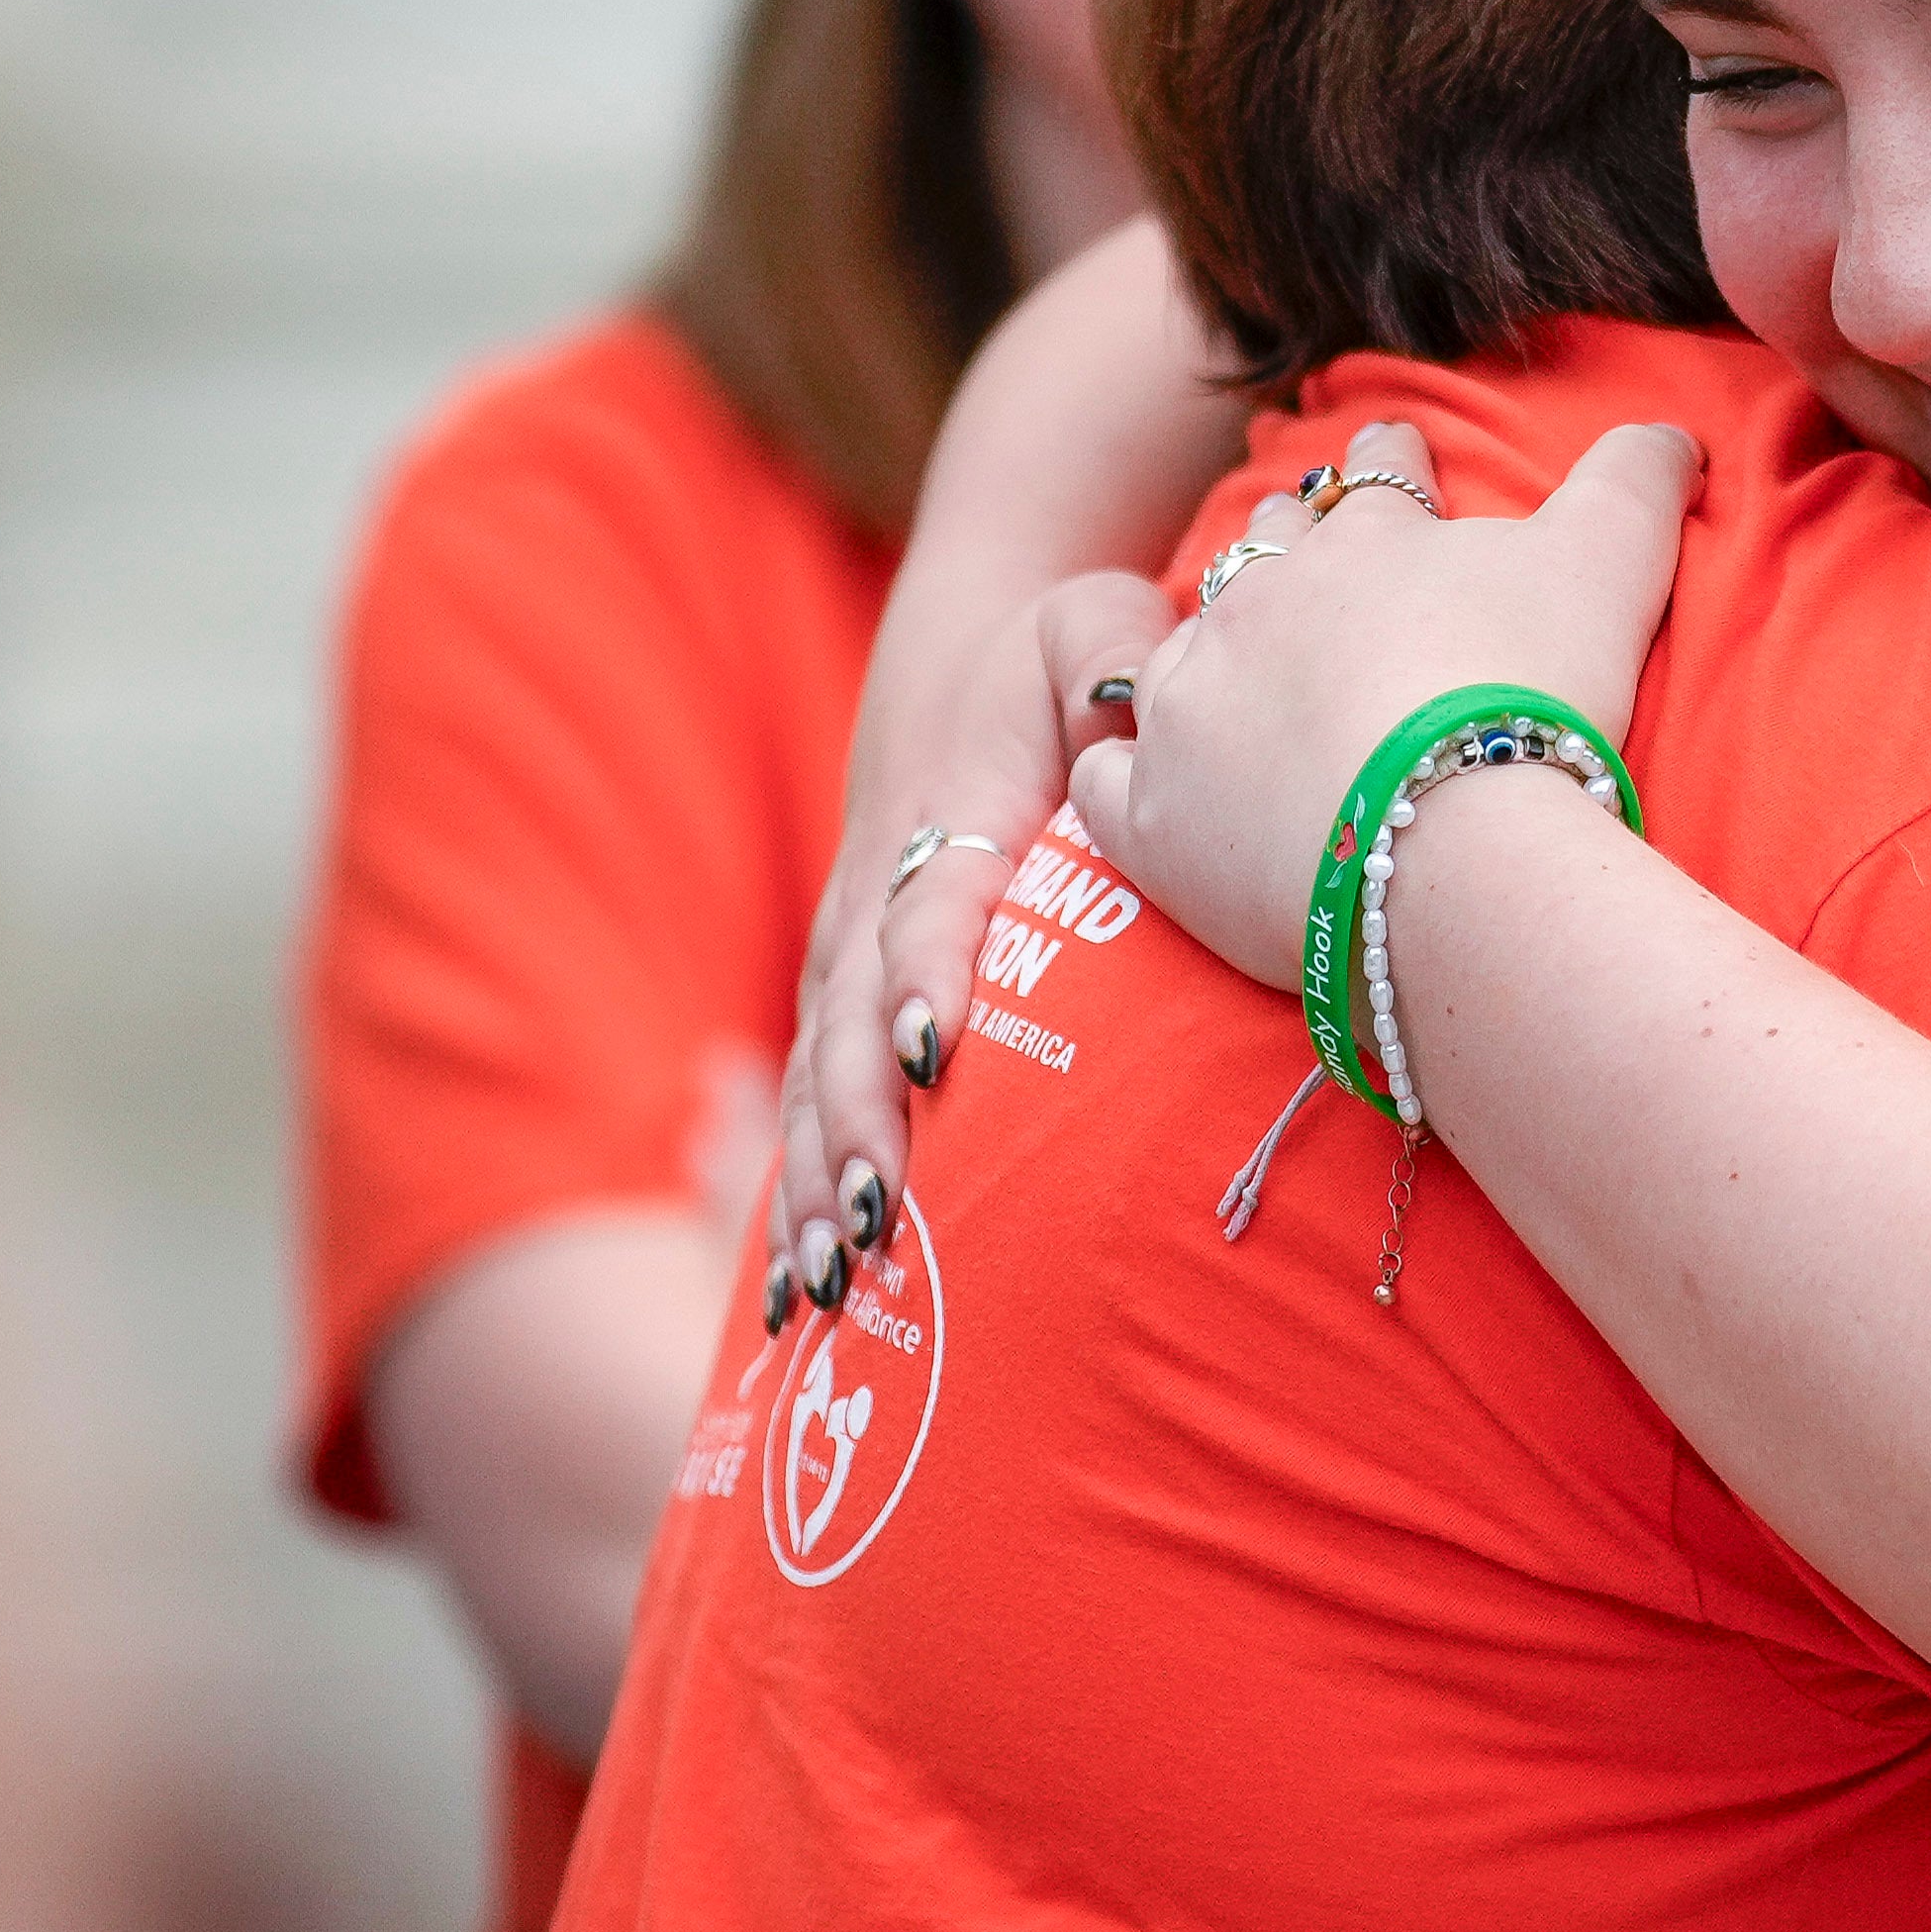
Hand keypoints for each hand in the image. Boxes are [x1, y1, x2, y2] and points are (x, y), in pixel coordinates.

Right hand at [775, 564, 1162, 1307]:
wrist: (958, 676)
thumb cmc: (1052, 671)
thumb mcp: (1091, 625)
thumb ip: (1118, 649)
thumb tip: (1136, 702)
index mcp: (945, 825)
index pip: (929, 906)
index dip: (925, 973)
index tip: (936, 1048)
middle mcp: (877, 910)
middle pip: (848, 1027)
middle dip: (855, 1124)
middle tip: (875, 1217)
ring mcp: (847, 971)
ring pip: (815, 1089)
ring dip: (814, 1184)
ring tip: (824, 1284)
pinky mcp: (843, 1017)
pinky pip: (809, 1116)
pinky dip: (795, 1202)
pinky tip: (794, 1305)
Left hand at [1068, 417, 1694, 990]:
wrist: (1449, 846)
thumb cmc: (1531, 694)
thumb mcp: (1613, 562)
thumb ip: (1639, 478)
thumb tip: (1677, 431)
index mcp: (1367, 539)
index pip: (1375, 472)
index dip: (1394, 468)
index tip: (1400, 469)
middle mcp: (1259, 600)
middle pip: (1263, 551)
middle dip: (1288, 555)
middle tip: (1314, 586)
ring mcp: (1192, 703)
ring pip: (1176, 653)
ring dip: (1202, 660)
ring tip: (1232, 689)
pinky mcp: (1151, 812)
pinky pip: (1107, 777)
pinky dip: (1122, 775)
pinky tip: (1141, 784)